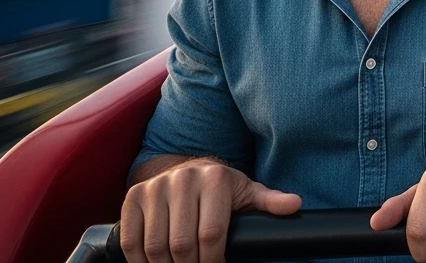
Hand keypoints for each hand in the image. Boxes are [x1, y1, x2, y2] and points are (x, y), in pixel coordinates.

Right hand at [120, 159, 300, 262]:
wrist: (188, 171)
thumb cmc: (222, 189)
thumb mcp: (247, 192)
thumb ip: (269, 201)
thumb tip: (294, 205)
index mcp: (215, 178)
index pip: (211, 235)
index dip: (213, 261)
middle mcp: (183, 178)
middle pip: (181, 244)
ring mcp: (155, 187)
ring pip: (155, 246)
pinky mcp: (134, 197)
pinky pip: (131, 241)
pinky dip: (140, 261)